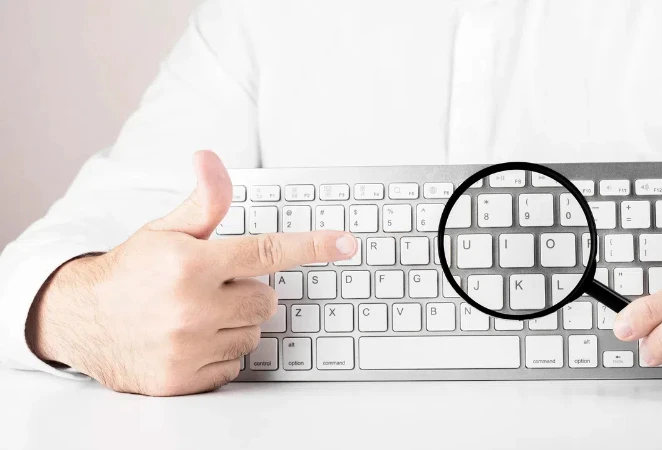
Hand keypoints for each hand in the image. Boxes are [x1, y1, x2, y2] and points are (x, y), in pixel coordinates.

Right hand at [26, 151, 357, 395]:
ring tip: (197, 313)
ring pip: (253, 334)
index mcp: (190, 264)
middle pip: (267, 299)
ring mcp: (187, 347)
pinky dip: (221, 354)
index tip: (346, 243)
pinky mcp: (183, 379)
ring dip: (236, 324)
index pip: (267, 252)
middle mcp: (191, 306)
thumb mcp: (166, 230)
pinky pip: (234, 366)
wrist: (82, 321)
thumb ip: (203, 202)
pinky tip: (192, 340)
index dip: (312, 246)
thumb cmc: (131, 271)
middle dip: (249, 291)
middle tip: (214, 286)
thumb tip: (210, 158)